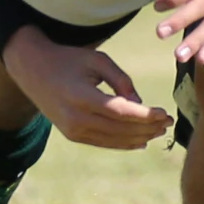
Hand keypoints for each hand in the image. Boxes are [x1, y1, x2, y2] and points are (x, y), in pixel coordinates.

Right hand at [0, 26, 170, 148]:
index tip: (165, 113)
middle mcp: (76, 118)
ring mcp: (73, 130)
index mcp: (82, 97)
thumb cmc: (70, 60)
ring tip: (160, 131)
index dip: (145, 115)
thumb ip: (120, 80)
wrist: (33, 71)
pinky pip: (103, 143)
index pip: (120, 112)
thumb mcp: (97, 60)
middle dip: (148, 127)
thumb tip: (140, 103)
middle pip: (120, 129)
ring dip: (140, 137)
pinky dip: (124, 143)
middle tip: (170, 123)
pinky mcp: (72, 135)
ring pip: (114, 140)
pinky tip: (141, 141)